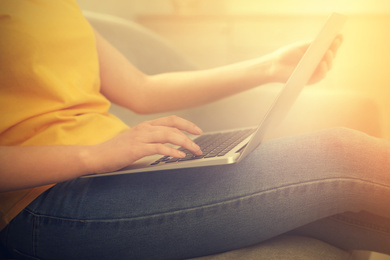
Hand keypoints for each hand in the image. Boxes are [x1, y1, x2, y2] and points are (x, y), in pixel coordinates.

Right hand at [88, 115, 202, 173]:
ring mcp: (140, 137)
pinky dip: (172, 151)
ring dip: (185, 143)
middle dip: (190, 135)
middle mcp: (145, 128)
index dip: (187, 124)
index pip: (171, 120)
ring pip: (169, 135)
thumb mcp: (136, 141)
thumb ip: (150, 140)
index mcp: (146, 125)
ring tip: (195, 151)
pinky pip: (159, 148)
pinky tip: (180, 156)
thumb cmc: (116, 151)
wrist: (96, 156)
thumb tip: (169, 146)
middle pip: (173, 126)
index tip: (198, 131)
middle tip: (199, 146)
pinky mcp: (136, 148)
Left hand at [270, 35, 342, 83]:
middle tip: (336, 41)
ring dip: (330, 59)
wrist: (275, 65)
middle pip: (331, 56)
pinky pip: (320, 76)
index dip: (336, 42)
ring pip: (328, 66)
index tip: (339, 34)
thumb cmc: (287, 55)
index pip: (330, 47)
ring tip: (328, 51)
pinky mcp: (310, 80)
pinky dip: (323, 69)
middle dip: (334, 48)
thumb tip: (328, 37)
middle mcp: (318, 63)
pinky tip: (322, 63)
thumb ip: (314, 43)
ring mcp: (315, 72)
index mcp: (317, 53)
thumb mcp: (302, 46)